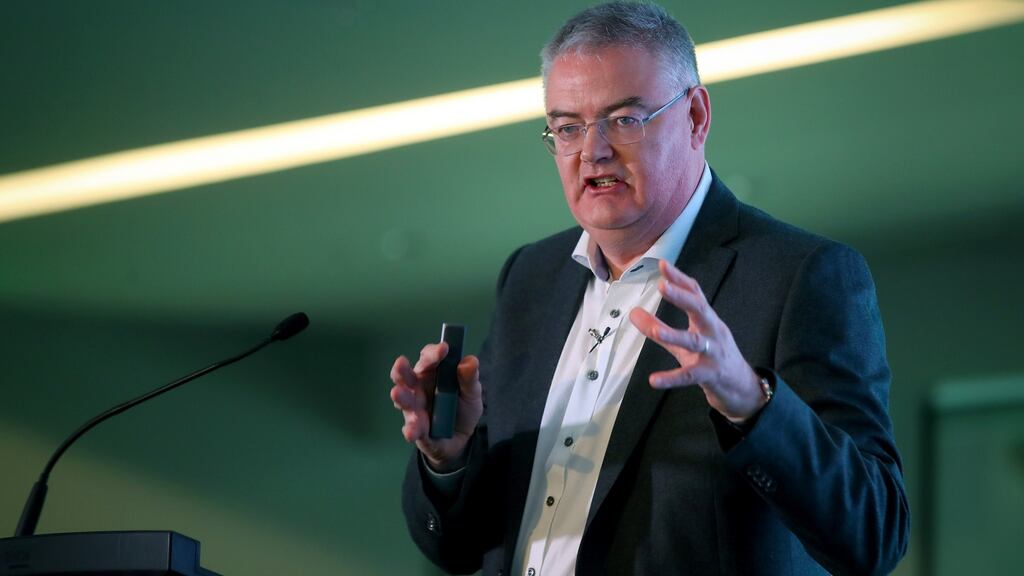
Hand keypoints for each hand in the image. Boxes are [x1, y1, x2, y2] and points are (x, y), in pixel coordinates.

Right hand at [390, 342, 482, 471]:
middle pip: (406, 376)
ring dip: (402, 397)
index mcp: (432, 373)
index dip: (434, 353)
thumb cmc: (462, 408)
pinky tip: (411, 431)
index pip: (428, 358)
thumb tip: (470, 362)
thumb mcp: (472, 393)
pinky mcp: (416, 429)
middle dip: (402, 369)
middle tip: (401, 363)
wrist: (461, 439)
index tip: (444, 349)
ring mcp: (414, 408)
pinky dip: (411, 429)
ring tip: (397, 394)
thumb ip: (470, 378)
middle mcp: (418, 388)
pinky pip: (412, 429)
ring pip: (404, 401)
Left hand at [629, 260, 765, 422]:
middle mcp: (713, 332)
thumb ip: (658, 328)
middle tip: (662, 285)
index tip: (663, 265)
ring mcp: (713, 354)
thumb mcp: (684, 342)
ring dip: (675, 335)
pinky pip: (689, 376)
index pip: (695, 294)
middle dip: (682, 297)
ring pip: (695, 342)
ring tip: (656, 331)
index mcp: (708, 320)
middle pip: (700, 310)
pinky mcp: (710, 375)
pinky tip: (654, 380)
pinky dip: (672, 378)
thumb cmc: (712, 358)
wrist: (742, 388)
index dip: (679, 279)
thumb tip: (633, 313)